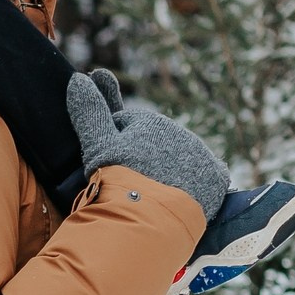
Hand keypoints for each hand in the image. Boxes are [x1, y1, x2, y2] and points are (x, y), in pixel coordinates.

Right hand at [65, 71, 228, 220]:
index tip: (107, 165)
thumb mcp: (98, 145)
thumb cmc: (119, 179)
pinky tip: (180, 196)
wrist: (152, 216)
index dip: (113, 144)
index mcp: (150, 121)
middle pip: (153, 143)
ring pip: (178, 159)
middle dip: (141, 157)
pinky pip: (204, 176)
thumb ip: (89, 112)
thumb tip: (78, 79)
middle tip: (128, 184)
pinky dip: (193, 184)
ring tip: (151, 197)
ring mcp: (200, 154)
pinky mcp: (216, 177)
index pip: (127, 127)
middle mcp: (179, 132)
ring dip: (165, 171)